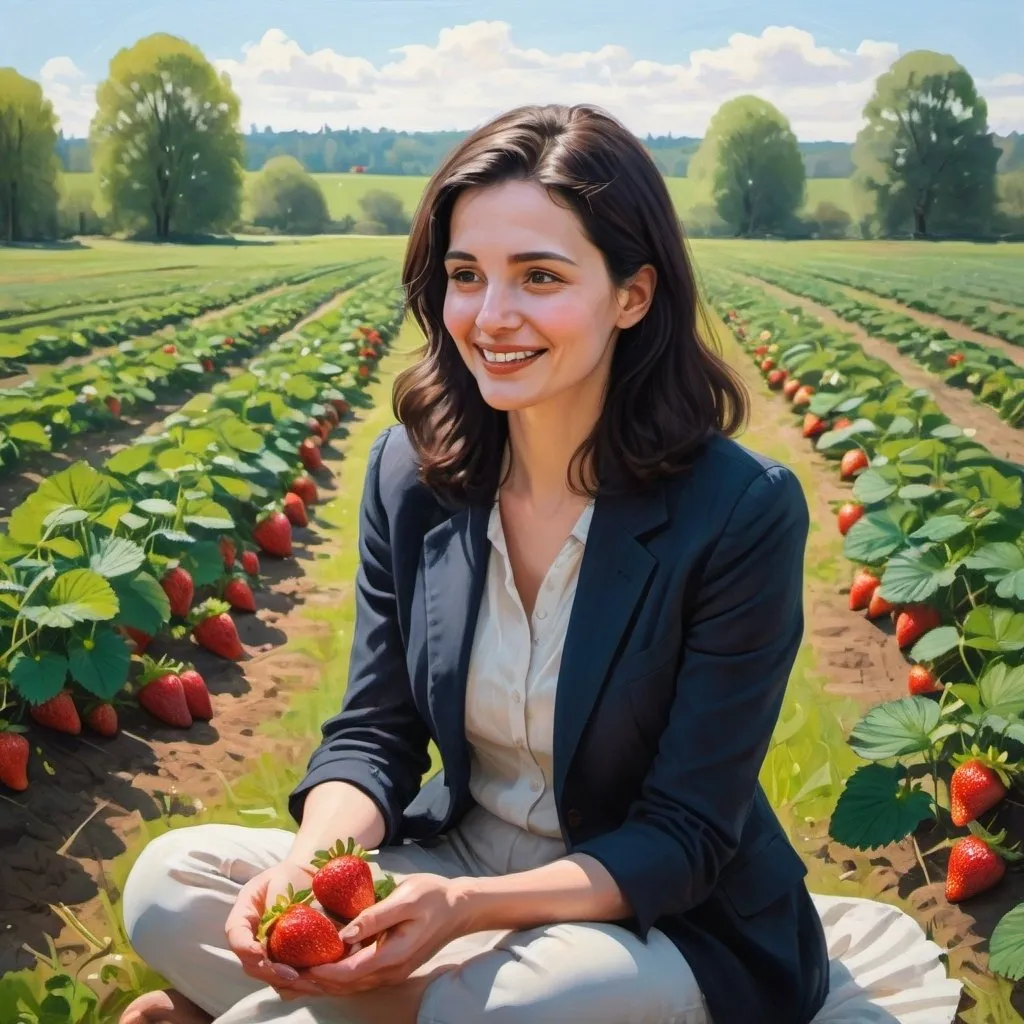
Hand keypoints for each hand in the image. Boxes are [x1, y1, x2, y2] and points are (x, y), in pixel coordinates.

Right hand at [224, 858, 325, 998]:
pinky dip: (297, 985)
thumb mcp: (280, 880)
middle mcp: (251, 940)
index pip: (235, 934)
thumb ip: (276, 901)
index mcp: (243, 916)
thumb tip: (278, 925)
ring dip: (285, 982)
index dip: (245, 948)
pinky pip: (285, 980)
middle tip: (292, 975)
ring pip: (267, 977)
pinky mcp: (284, 961)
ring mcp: (266, 953)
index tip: (259, 954)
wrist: (305, 881)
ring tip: (307, 981)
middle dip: (270, 972)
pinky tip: (315, 982)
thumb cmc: (290, 877)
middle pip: (251, 964)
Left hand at [290, 873, 470, 996]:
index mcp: (394, 955)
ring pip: (349, 986)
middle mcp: (390, 971)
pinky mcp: (390, 967)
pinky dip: (335, 977)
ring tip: (292, 974)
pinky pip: (357, 979)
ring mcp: (391, 973)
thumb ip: (376, 916)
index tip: (296, 965)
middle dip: (313, 983)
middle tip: (283, 974)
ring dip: (322, 983)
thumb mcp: (406, 897)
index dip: (321, 972)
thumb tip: (344, 933)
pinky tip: (318, 968)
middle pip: (345, 985)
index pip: (350, 972)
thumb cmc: (433, 896)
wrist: (459, 908)